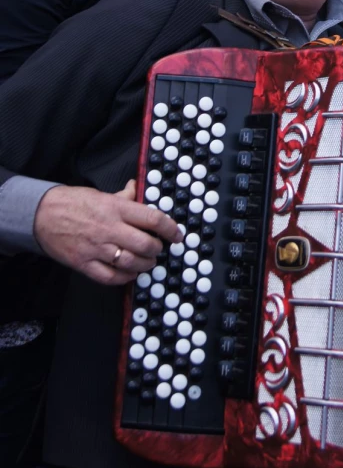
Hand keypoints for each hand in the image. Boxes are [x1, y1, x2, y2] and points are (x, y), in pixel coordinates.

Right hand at [33, 182, 181, 285]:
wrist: (41, 214)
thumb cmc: (73, 202)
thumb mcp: (102, 194)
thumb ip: (123, 196)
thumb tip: (137, 189)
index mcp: (116, 208)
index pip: (152, 219)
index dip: (170, 229)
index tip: (177, 235)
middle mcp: (109, 229)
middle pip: (145, 244)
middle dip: (157, 249)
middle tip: (159, 248)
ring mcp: (97, 248)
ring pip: (131, 263)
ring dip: (145, 265)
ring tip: (148, 262)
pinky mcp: (84, 263)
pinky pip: (110, 277)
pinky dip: (124, 278)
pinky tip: (129, 274)